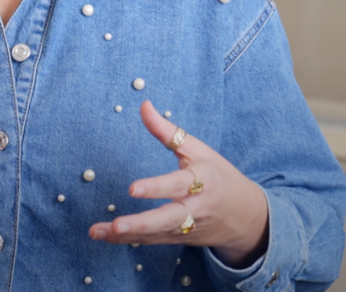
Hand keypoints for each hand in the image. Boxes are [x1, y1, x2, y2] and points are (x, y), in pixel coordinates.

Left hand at [88, 101, 269, 267]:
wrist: (246, 217)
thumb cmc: (219, 176)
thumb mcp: (199, 150)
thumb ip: (168, 131)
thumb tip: (143, 105)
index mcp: (202, 181)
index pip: (177, 185)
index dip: (156, 188)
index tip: (132, 189)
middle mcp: (195, 209)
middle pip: (168, 219)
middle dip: (141, 224)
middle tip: (117, 225)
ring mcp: (186, 228)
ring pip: (156, 234)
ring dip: (127, 235)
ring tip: (98, 231)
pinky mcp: (178, 239)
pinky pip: (152, 241)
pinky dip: (128, 241)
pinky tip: (104, 236)